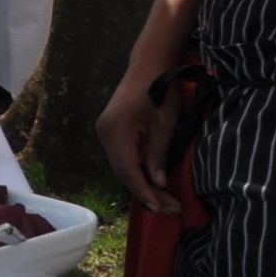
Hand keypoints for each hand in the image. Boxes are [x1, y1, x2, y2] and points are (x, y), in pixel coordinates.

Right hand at [98, 76, 179, 216]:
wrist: (148, 68)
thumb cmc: (161, 92)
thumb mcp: (165, 124)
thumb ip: (158, 154)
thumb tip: (157, 183)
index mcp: (117, 130)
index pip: (128, 169)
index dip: (145, 191)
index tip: (162, 208)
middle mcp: (104, 133)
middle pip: (123, 172)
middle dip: (146, 192)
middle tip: (170, 208)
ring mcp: (105, 133)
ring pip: (122, 167)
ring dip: (141, 184)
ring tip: (164, 200)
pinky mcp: (110, 132)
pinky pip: (122, 158)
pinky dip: (136, 172)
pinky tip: (152, 182)